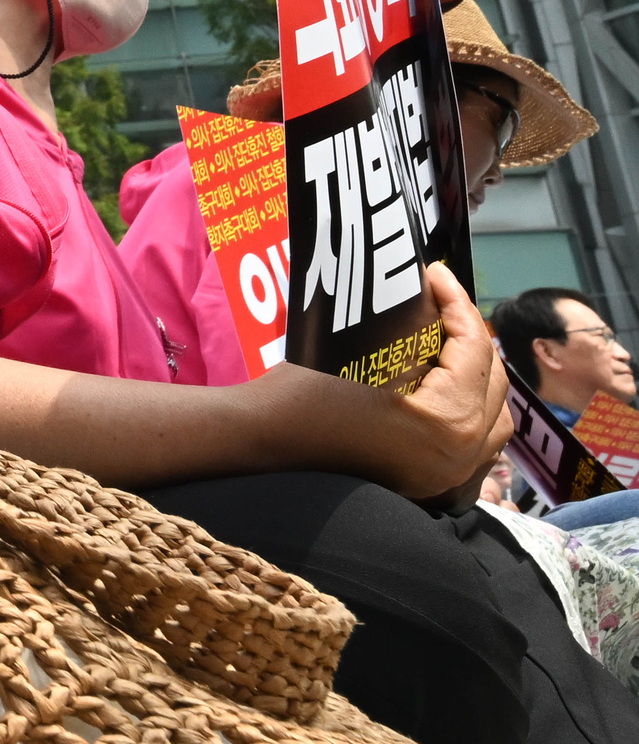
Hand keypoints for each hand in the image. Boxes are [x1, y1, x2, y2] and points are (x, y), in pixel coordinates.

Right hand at [257, 262, 509, 500]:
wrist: (267, 440)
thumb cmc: (303, 394)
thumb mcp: (360, 350)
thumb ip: (410, 328)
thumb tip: (433, 294)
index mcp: (449, 421)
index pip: (473, 350)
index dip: (457, 303)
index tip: (436, 274)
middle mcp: (463, 455)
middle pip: (494, 383)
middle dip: (471, 337)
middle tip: (442, 303)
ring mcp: (451, 477)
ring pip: (494, 419)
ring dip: (479, 379)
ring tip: (450, 347)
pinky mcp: (434, 487)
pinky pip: (478, 450)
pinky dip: (473, 417)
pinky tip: (449, 395)